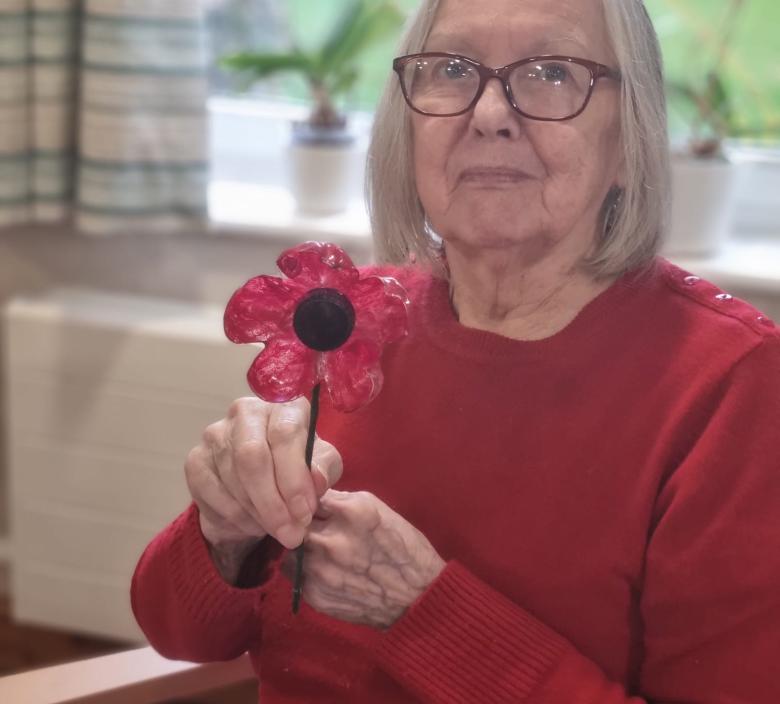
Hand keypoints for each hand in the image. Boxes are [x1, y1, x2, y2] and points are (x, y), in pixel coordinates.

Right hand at [184, 397, 342, 580]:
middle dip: (273, 503)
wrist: (261, 486)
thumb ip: (324, 469)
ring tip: (277, 529)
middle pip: (252, 456)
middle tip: (290, 533)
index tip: (304, 513)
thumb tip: (316, 479)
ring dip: (258, 514)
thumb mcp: (322, 467)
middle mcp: (246, 411)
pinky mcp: (195, 459)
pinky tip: (252, 523)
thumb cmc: (297, 469)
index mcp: (283, 405)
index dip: (294, 478)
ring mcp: (216, 434)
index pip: (284, 434)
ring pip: (233, 479)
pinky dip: (236, 517)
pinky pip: (212, 493)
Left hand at [282, 490, 445, 629]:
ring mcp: (321, 569)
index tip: (319, 510)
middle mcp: (332, 539)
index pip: (311, 496)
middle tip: (317, 531)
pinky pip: (296, 576)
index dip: (313, 503)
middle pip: (296, 522)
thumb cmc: (404, 550)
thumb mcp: (380, 511)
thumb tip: (317, 499)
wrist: (417, 599)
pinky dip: (305, 572)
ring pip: (290, 550)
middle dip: (303, 525)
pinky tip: (324, 572)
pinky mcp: (315, 595)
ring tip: (319, 553)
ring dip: (301, 549)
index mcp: (352, 512)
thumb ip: (344, 502)